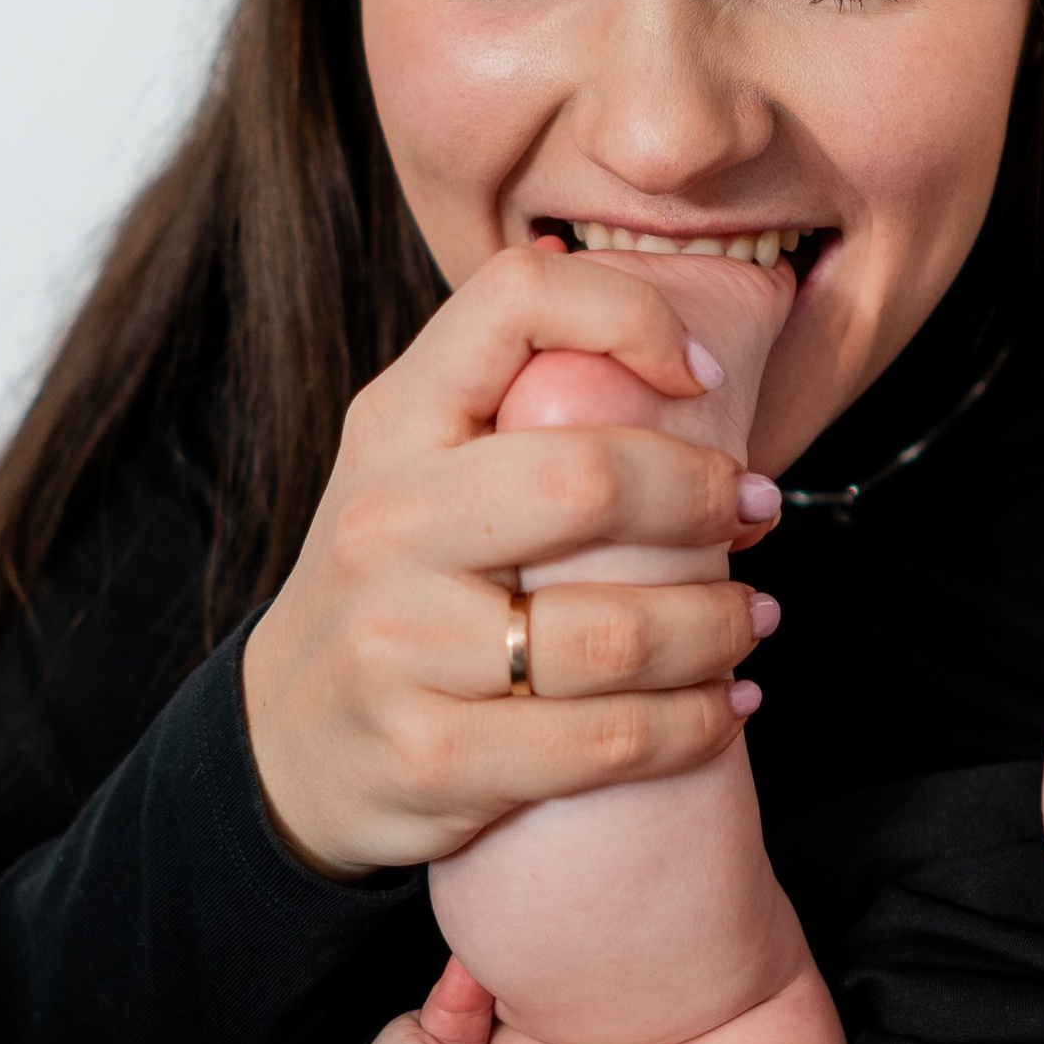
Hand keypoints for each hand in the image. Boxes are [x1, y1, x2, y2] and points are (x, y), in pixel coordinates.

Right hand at [241, 239, 778, 876]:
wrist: (286, 744)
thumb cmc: (393, 584)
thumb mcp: (414, 467)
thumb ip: (500, 395)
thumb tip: (615, 287)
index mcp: (394, 425)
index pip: (515, 303)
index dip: (631, 316)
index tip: (703, 372)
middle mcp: (386, 524)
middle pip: (587, 480)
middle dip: (704, 496)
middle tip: (757, 510)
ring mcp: (401, 647)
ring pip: (615, 634)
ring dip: (718, 628)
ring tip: (753, 621)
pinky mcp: (432, 755)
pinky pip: (605, 742)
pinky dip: (693, 726)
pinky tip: (724, 710)